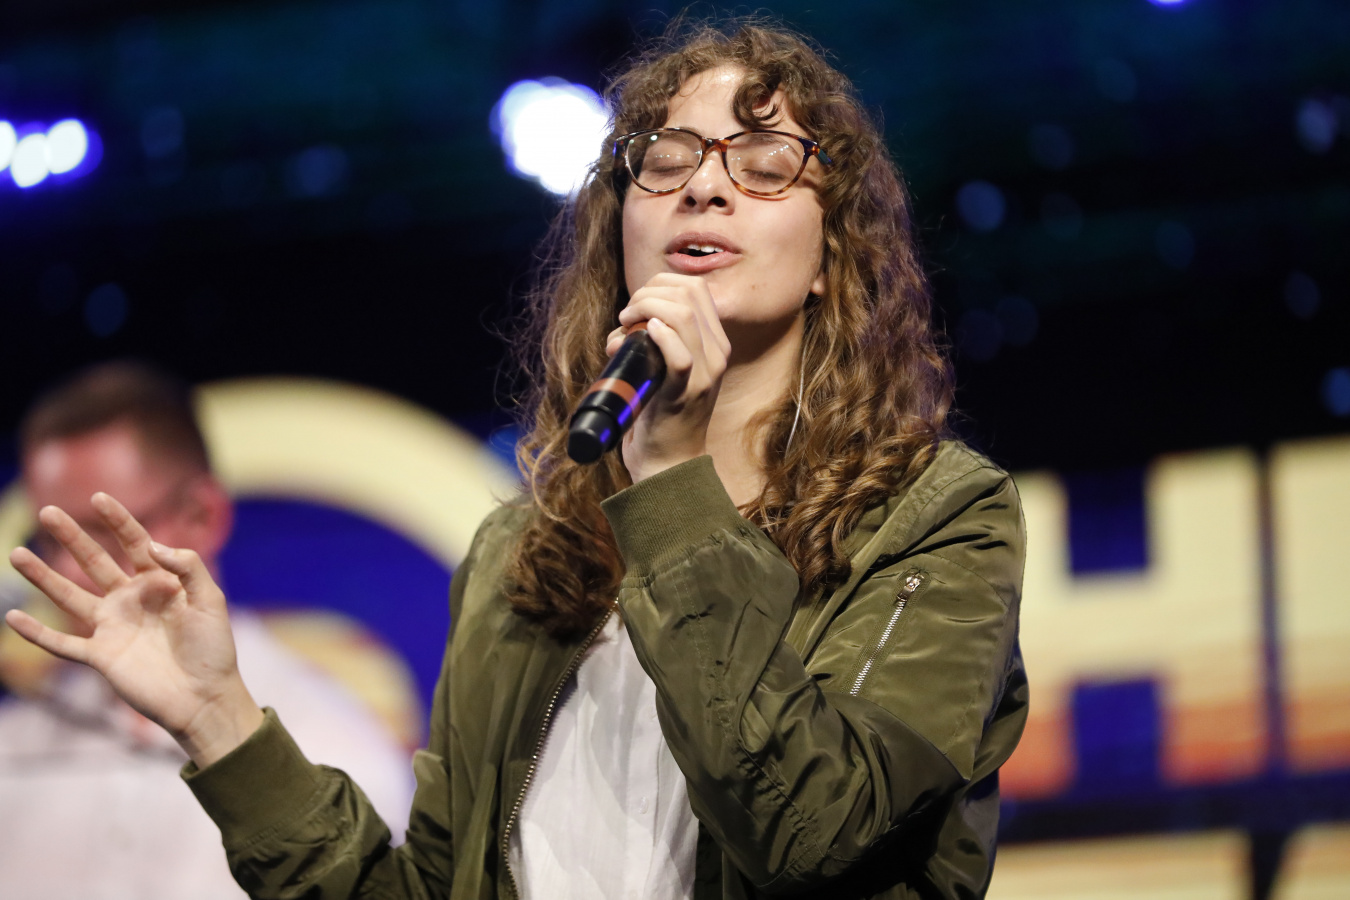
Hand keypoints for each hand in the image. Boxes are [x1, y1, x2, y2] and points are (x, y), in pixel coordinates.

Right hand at [4, 493, 262, 766]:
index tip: (97, 497)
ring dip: (43, 577)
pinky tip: (12, 616)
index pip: (134, 543)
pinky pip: (62, 643)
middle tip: (47, 511)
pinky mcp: (100, 656)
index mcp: (160, 583)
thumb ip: (187, 567)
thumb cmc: (213, 649)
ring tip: (17, 554)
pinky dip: (36, 633)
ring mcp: (112, 627)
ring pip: (69, 596)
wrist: (206, 697)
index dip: (117, 520)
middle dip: (72, 537)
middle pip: (94, 562)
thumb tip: (153, 544)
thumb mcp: (210, 600)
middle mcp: (130, 601)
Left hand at [607, 273, 731, 482]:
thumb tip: (623, 328)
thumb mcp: (665, 368)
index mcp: (716, 343)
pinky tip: (644, 334)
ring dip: (646, 309)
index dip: (660, 284)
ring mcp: (705, 373)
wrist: (668, 461)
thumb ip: (652, 343)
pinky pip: (680, 355)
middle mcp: (717, 354)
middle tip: (627, 316)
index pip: (696, 288)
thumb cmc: (660, 412)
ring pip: (683, 315)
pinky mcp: (685, 393)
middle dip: (648, 293)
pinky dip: (660, 337)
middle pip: (688, 293)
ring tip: (626, 326)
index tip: (636, 304)